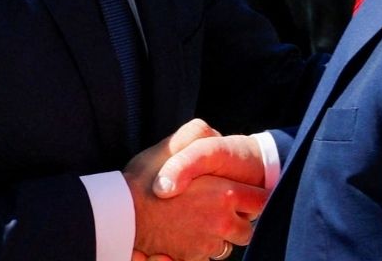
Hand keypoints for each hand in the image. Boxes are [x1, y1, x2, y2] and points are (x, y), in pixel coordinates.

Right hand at [126, 119, 266, 259]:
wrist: (120, 215)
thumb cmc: (144, 178)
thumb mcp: (172, 145)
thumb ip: (198, 135)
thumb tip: (214, 133)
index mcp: (225, 194)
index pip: (261, 201)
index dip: (254, 197)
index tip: (246, 195)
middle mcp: (221, 222)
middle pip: (246, 229)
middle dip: (238, 222)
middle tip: (221, 211)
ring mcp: (207, 244)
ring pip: (226, 246)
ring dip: (218, 237)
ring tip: (200, 224)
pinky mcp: (190, 259)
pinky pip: (205, 258)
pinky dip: (199, 249)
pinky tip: (185, 236)